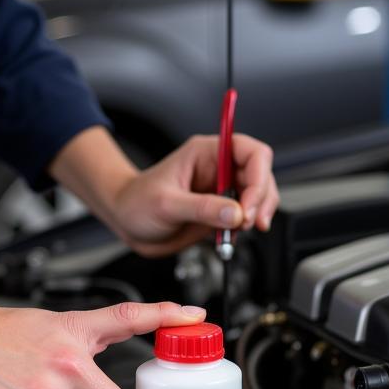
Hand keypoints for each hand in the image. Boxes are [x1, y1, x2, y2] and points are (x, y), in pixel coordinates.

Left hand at [107, 133, 278, 256]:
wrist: (126, 222)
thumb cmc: (137, 202)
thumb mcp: (166, 204)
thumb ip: (202, 208)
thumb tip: (235, 213)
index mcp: (205, 153)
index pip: (249, 151)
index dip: (258, 175)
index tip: (249, 204)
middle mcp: (218, 169)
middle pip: (260, 174)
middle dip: (261, 199)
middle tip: (249, 222)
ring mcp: (222, 190)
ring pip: (259, 196)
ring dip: (257, 214)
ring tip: (239, 231)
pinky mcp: (221, 211)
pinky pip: (246, 216)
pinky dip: (247, 227)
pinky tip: (231, 237)